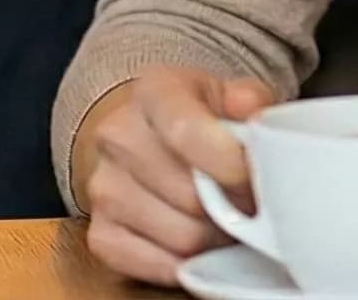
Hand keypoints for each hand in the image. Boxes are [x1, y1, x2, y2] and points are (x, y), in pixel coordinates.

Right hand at [77, 67, 277, 282]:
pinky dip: (189, 263)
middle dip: (233, 206)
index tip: (253, 177)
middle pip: (190, 195)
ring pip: (181, 237)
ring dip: (216, 237)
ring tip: (226, 217)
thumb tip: (257, 124)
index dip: (228, 163)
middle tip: (250, 201)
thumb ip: (251, 103)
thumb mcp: (232, 94)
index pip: (185, 131)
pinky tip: (200, 239)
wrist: (151, 135)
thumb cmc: (202, 116)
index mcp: (155, 91)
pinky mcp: (100, 233)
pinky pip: (157, 265)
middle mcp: (118, 136)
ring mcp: (104, 187)